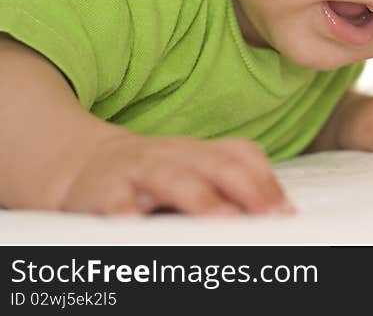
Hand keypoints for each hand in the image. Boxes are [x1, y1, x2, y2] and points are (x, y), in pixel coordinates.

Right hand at [58, 132, 293, 215]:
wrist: (86, 163)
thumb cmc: (155, 175)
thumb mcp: (196, 171)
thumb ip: (234, 186)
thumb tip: (282, 213)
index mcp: (201, 151)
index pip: (242, 156)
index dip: (265, 180)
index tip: (284, 210)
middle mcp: (175, 155)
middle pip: (215, 164)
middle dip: (245, 188)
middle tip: (266, 215)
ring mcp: (139, 169)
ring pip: (172, 178)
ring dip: (199, 197)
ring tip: (222, 218)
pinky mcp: (104, 190)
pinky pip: (116, 199)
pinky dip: (125, 210)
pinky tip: (137, 223)